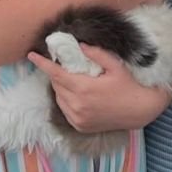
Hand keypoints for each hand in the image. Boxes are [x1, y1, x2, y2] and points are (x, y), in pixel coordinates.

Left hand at [28, 45, 171, 131]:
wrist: (139, 111)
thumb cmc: (128, 86)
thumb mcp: (115, 66)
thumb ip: (96, 54)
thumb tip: (79, 45)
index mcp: (83, 88)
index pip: (56, 73)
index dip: (42, 63)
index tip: (31, 55)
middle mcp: (77, 105)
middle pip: (56, 85)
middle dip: (56, 74)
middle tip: (63, 66)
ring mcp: (77, 118)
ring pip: (59, 98)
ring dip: (61, 88)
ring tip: (73, 81)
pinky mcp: (80, 126)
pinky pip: (65, 110)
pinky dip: (67, 101)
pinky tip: (77, 96)